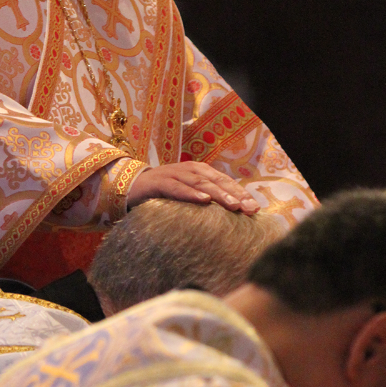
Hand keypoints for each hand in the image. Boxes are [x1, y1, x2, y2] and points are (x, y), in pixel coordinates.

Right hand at [126, 162, 258, 212]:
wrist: (130, 186)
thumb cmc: (163, 194)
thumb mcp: (187, 195)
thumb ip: (204, 200)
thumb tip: (229, 216)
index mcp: (199, 172)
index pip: (224, 182)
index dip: (240, 193)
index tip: (255, 208)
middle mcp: (189, 170)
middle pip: (216, 181)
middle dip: (235, 194)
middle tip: (249, 208)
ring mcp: (174, 174)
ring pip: (200, 183)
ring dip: (218, 194)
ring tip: (233, 205)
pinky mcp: (159, 182)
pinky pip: (177, 188)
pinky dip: (190, 193)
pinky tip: (203, 201)